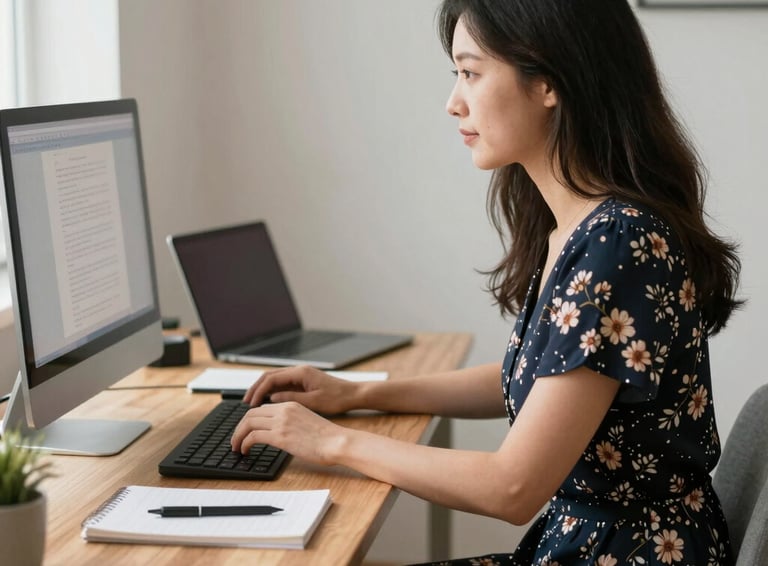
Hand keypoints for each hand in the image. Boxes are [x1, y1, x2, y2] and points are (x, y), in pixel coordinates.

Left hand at [230, 401, 343, 464]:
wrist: (337, 441)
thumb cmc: (328, 437)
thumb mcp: (307, 422)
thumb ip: (292, 423)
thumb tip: (282, 434)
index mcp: (291, 405)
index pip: (262, 408)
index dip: (250, 420)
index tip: (246, 431)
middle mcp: (284, 410)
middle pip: (251, 413)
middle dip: (240, 427)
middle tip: (236, 439)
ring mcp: (281, 422)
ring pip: (248, 423)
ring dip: (238, 436)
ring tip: (236, 447)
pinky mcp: (280, 436)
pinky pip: (252, 436)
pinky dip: (244, 443)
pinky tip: (245, 450)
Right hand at [243, 365, 357, 414]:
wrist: (354, 395)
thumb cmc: (337, 398)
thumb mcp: (313, 402)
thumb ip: (291, 399)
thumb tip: (271, 398)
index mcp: (300, 373)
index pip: (271, 378)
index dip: (258, 390)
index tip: (250, 403)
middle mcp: (298, 371)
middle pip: (270, 376)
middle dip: (255, 388)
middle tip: (245, 402)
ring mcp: (300, 376)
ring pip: (275, 379)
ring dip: (262, 390)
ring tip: (252, 403)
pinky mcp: (303, 382)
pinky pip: (282, 384)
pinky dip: (272, 392)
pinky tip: (267, 402)